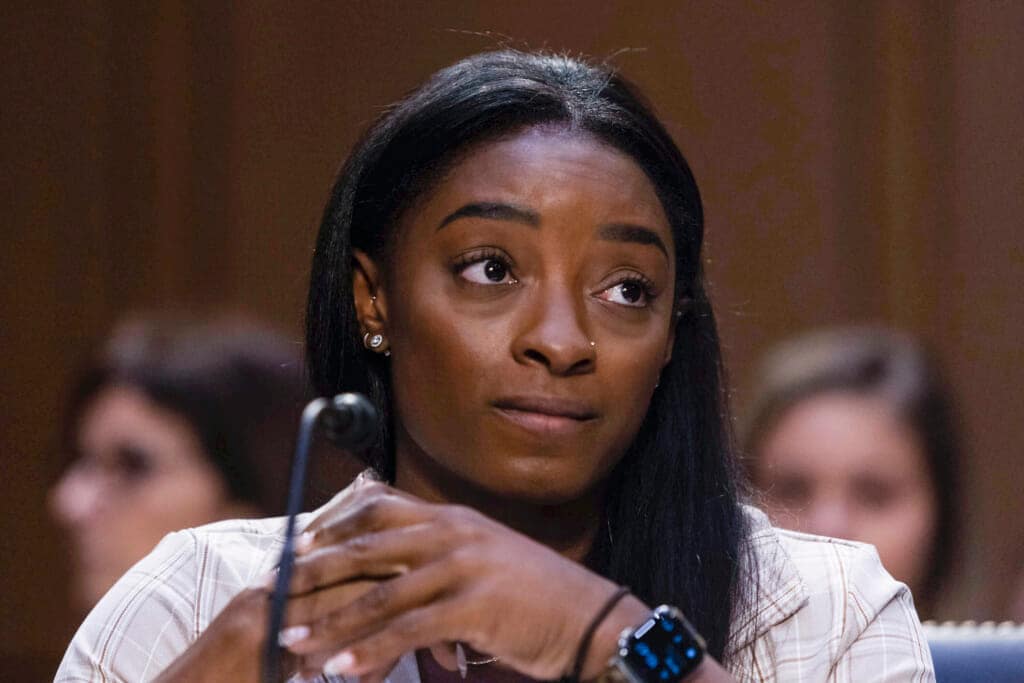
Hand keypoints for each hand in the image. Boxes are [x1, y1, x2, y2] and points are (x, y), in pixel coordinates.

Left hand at [278, 481, 650, 680]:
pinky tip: (342, 671)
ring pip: (379, 595)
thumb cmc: (535, 595)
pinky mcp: (474, 605)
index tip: (296, 546)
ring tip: (290, 642)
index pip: (379, 508)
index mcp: (453, 518)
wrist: (591, 616)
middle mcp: (454, 533)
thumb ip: (442, 558)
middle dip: (313, 572)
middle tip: (272, 593)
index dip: (333, 525)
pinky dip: (369, 652)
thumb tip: (397, 578)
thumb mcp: (486, 560)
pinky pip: (407, 632)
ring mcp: (464, 566)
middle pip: (365, 547)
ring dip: (329, 622)